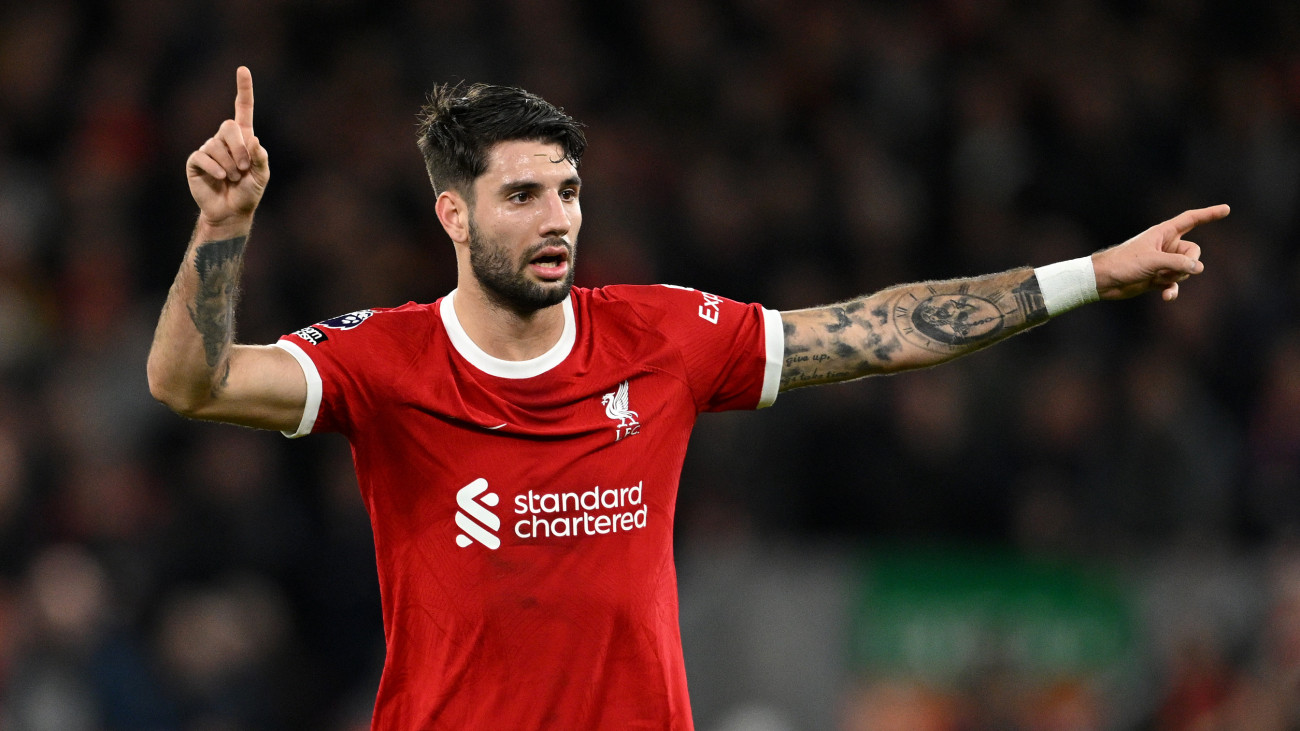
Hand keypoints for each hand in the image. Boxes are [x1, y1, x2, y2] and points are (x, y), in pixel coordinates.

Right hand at [186, 66, 269, 231]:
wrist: (231, 211)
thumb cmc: (248, 193)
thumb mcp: (262, 177)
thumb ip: (261, 159)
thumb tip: (255, 140)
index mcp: (243, 138)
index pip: (242, 108)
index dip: (244, 89)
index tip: (243, 69)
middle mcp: (224, 139)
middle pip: (229, 126)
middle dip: (239, 148)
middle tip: (244, 168)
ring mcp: (208, 148)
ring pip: (216, 145)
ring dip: (230, 164)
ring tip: (233, 178)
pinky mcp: (196, 161)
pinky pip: (203, 156)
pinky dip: (215, 168)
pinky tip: (221, 177)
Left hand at [1092, 204, 1229, 301]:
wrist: (1103, 281)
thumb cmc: (1124, 263)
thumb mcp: (1153, 260)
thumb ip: (1178, 262)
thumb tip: (1198, 267)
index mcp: (1163, 233)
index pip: (1191, 219)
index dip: (1209, 214)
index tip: (1227, 209)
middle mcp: (1165, 246)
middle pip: (1193, 251)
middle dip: (1188, 262)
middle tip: (1173, 268)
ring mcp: (1163, 263)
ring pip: (1186, 269)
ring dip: (1177, 276)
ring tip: (1158, 278)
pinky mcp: (1158, 278)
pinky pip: (1175, 284)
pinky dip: (1172, 290)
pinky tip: (1167, 297)